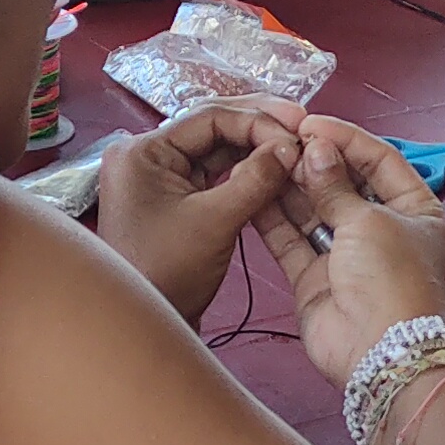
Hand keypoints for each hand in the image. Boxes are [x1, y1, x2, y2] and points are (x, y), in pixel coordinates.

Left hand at [92, 100, 303, 316]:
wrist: (148, 327)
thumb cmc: (167, 274)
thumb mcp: (215, 222)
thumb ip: (255, 179)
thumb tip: (289, 147)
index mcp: (143, 152)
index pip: (209, 118)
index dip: (257, 121)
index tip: (296, 131)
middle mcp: (146, 156)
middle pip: (212, 127)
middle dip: (258, 127)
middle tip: (301, 126)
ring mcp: (159, 177)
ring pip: (216, 149)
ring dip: (254, 148)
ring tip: (293, 147)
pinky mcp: (174, 198)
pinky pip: (214, 173)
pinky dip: (244, 171)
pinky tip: (273, 169)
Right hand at [251, 118, 444, 383]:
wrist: (380, 354)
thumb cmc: (392, 281)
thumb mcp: (369, 222)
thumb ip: (337, 186)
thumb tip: (316, 151)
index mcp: (418, 213)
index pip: (381, 162)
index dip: (347, 139)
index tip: (312, 123)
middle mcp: (385, 232)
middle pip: (346, 185)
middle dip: (316, 162)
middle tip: (283, 139)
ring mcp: (348, 258)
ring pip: (315, 212)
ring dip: (292, 186)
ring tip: (265, 157)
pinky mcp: (316, 280)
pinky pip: (293, 242)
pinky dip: (275, 219)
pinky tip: (255, 190)